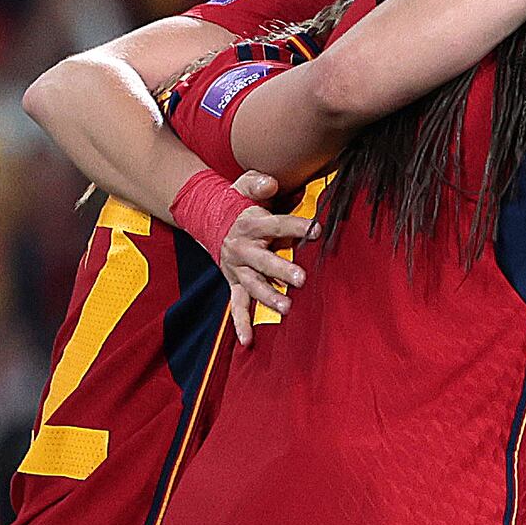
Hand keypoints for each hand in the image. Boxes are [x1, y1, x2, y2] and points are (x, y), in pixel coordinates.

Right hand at [203, 172, 312, 318]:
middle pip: (263, 260)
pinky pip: (237, 305)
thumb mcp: (244, 186)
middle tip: (301, 278)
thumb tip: (271, 183)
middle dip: (281, 269)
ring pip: (253, 285)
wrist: (208, 218)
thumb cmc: (238, 202)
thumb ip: (258, 184)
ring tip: (286, 307)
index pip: (276, 225)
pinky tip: (248, 341)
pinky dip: (241, 324)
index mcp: (250, 224)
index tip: (318, 229)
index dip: (296, 226)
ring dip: (268, 297)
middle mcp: (242, 248)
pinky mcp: (234, 283)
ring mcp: (237, 269)